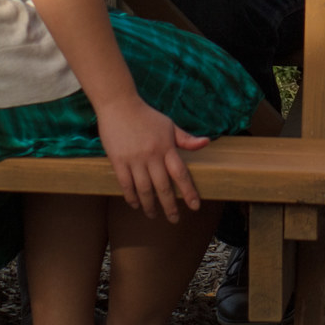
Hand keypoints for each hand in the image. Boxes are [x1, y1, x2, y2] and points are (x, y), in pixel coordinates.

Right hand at [93, 90, 209, 219]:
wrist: (119, 105)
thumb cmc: (146, 116)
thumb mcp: (169, 125)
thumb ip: (186, 138)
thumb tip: (206, 143)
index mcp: (166, 147)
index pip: (181, 174)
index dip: (189, 192)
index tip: (195, 207)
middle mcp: (152, 155)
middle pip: (163, 187)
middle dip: (170, 206)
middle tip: (174, 219)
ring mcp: (134, 159)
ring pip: (144, 189)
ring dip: (150, 205)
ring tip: (153, 215)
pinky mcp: (118, 161)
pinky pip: (126, 184)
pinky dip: (131, 197)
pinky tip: (135, 204)